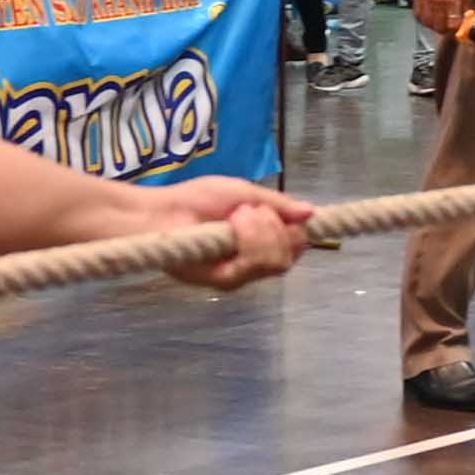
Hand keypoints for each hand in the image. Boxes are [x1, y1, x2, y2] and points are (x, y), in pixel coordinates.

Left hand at [143, 177, 315, 289]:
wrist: (162, 211)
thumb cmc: (197, 199)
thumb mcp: (243, 192)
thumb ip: (277, 204)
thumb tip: (312, 212)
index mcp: (261, 242)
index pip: (297, 245)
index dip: (299, 230)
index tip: (292, 213)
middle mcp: (254, 262)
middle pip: (291, 254)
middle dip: (277, 225)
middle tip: (250, 209)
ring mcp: (240, 274)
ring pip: (277, 260)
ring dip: (262, 229)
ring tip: (237, 215)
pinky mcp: (224, 281)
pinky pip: (255, 263)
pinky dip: (249, 237)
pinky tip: (232, 224)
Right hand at [413, 0, 464, 41]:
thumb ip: (464, 8)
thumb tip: (464, 22)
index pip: (452, 24)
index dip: (455, 29)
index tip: (457, 27)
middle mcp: (438, 1)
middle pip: (438, 26)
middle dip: (444, 30)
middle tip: (448, 27)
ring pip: (427, 22)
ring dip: (433, 26)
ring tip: (438, 23)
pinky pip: (418, 14)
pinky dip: (422, 19)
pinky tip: (428, 17)